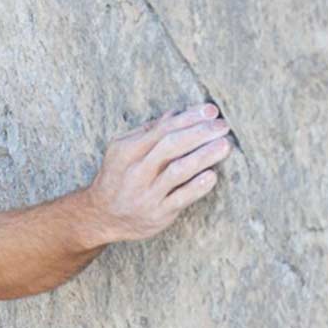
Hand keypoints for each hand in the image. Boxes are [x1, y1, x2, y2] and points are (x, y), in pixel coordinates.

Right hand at [84, 104, 232, 243]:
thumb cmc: (118, 177)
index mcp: (128, 150)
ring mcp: (147, 193)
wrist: (102, 216)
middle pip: (171, 146)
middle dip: (200, 133)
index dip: (189, 118)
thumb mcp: (123, 150)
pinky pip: (181, 198)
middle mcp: (137, 171)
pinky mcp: (159, 213)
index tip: (210, 110)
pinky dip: (197, 186)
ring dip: (204, 156)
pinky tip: (212, 175)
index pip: (162, 129)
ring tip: (224, 145)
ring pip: (178, 171)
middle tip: (222, 126)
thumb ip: (148, 131)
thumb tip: (176, 113)